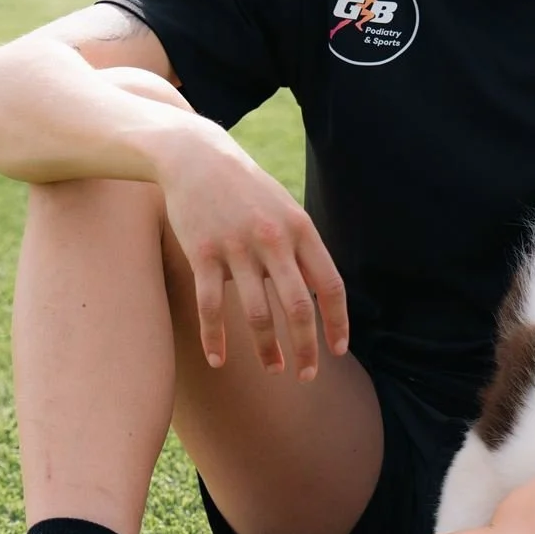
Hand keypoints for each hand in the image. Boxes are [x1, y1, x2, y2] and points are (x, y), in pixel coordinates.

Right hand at [154, 118, 348, 381]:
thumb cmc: (247, 190)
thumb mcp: (285, 210)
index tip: (338, 351)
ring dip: (266, 349)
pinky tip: (219, 360)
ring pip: (256, 313)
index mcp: (300, 230)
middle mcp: (273, 240)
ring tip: (273, 370)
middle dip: (306, 348)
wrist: (196, 157)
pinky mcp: (203, 253)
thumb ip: (303, 248)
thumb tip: (321, 292)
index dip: (338, 323)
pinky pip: (211, 305)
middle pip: (298, 307)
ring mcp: (237, 247)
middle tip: (307, 376)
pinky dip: (215, 337)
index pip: (330, 286)